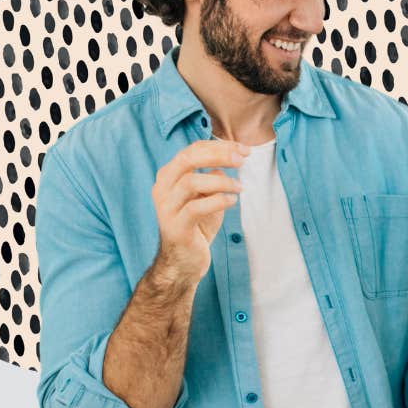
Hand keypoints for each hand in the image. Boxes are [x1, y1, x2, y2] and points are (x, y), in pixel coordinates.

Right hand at [151, 139, 247, 283]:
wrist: (183, 261)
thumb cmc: (196, 226)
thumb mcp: (206, 197)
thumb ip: (213, 177)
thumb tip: (225, 164)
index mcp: (169, 176)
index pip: (192, 150)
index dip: (219, 146)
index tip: (244, 150)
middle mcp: (162, 188)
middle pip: (187, 159)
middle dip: (218, 155)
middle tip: (242, 160)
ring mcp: (166, 207)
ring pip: (191, 182)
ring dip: (220, 181)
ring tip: (239, 187)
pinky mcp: (175, 227)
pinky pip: (196, 208)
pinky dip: (218, 201)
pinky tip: (232, 201)